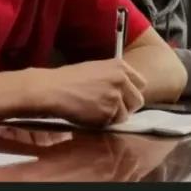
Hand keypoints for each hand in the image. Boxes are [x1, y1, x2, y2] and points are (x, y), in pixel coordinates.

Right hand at [30, 60, 146, 126]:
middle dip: (127, 107)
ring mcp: (115, 97)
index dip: (132, 93)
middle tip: (112, 109)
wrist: (50, 89)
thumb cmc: (68, 79)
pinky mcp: (107, 113)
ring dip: (113, 117)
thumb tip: (126, 90)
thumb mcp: (97, 68)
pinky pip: (110, 123)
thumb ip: (115, 77)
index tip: (125, 98)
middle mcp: (122, 80)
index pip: (141, 84)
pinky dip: (101, 123)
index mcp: (120, 66)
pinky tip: (88, 116)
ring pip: (125, 115)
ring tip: (95, 111)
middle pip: (138, 101)